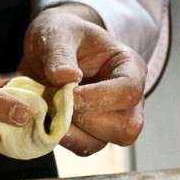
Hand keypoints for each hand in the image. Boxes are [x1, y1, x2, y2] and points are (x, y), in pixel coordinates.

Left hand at [17, 4, 147, 155]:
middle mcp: (129, 99)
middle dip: (86, 118)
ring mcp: (114, 120)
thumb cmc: (61, 35)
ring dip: (72, 132)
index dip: (97, 97)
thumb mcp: (57, 31)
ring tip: (51, 109)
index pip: (129, 92)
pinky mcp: (94, 134)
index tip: (67, 91)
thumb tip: (66, 78)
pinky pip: (84, 147)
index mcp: (130, 68)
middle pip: (125, 127)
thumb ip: (59, 51)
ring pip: (104, 142)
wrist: (49, 49)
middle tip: (58, 101)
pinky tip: (49, 118)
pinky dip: (62, 138)